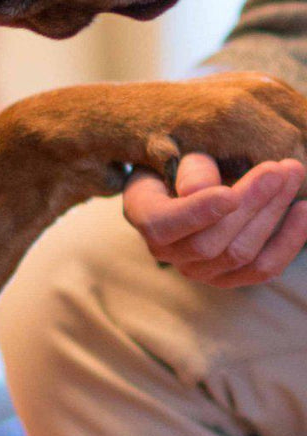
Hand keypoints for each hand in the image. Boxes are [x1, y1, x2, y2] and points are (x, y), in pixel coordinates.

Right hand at [123, 153, 306, 286]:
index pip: (165, 225)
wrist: (182, 189)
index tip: (229, 194)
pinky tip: (303, 211)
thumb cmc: (178, 166)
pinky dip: (289, 241)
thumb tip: (202, 189)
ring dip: (272, 213)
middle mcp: (168, 254)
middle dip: (249, 203)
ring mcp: (200, 272)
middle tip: (278, 169)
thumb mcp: (174, 157)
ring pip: (241, 253)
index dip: (198, 213)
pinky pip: (263, 269)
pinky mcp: (230, 279)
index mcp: (145, 218)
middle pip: (211, 241)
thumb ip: (190, 170)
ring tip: (292, 176)